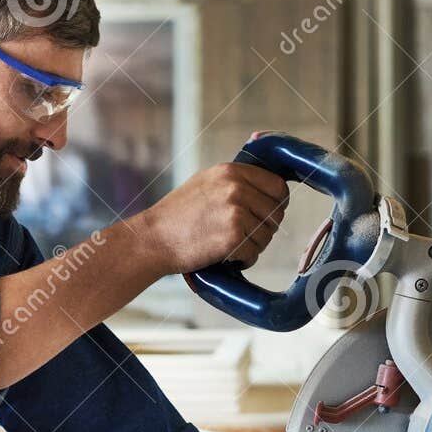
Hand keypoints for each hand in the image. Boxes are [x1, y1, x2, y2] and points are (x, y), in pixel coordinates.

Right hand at [140, 161, 287, 272]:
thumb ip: (235, 182)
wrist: (153, 239)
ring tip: (229, 246)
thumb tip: (267, 189)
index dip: (277, 204)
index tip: (266, 214)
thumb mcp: (206, 183)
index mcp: (231, 171)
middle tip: (242, 235)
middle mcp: (236, 187)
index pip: (277, 186)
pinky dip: (243, 260)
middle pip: (276, 213)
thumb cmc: (177, 216)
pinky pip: (254, 252)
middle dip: (264, 228)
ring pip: (267, 235)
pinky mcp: (233, 236)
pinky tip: (225, 256)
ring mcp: (236, 211)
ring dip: (253, 246)